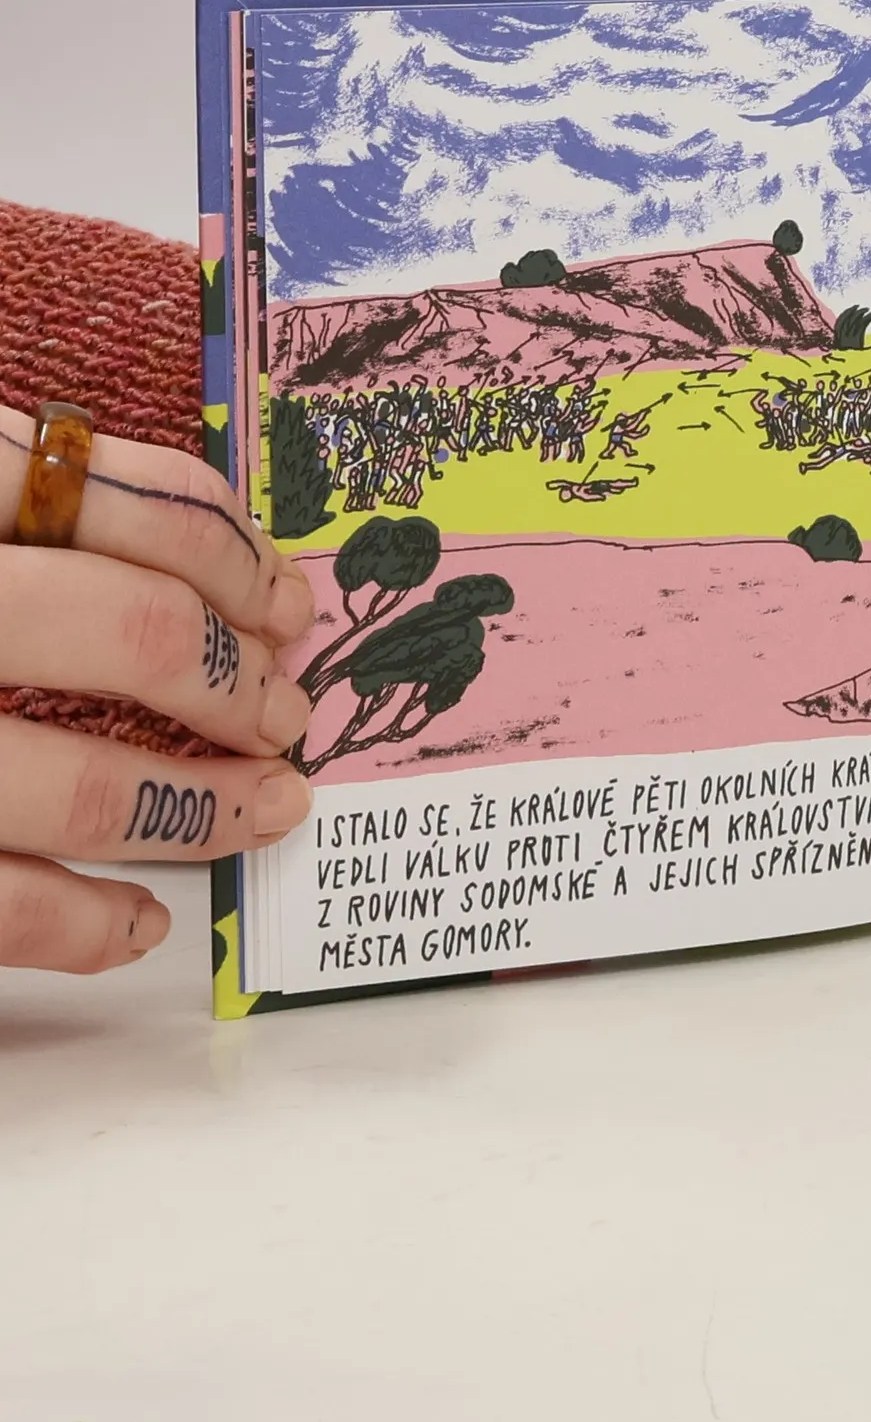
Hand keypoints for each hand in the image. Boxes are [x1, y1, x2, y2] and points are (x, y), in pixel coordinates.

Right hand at [0, 410, 316, 973]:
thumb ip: (31, 500)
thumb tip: (204, 556)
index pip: (121, 496)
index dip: (228, 551)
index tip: (286, 601)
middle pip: (127, 631)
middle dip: (237, 680)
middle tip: (288, 711)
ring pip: (75, 785)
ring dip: (197, 808)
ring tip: (266, 808)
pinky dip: (77, 925)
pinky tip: (138, 922)